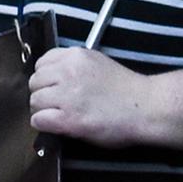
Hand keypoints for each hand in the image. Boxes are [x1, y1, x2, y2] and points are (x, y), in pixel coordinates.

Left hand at [28, 45, 182, 149]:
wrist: (148, 108)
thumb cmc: (126, 90)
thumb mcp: (98, 64)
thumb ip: (74, 66)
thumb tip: (52, 76)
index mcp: (75, 56)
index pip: (41, 63)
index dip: (47, 78)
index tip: (56, 87)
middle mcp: (67, 72)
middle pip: (34, 83)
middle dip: (43, 94)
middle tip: (58, 105)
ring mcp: (67, 96)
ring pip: (34, 101)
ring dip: (43, 110)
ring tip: (60, 116)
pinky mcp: (68, 119)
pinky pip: (38, 120)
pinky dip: (43, 124)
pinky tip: (57, 125)